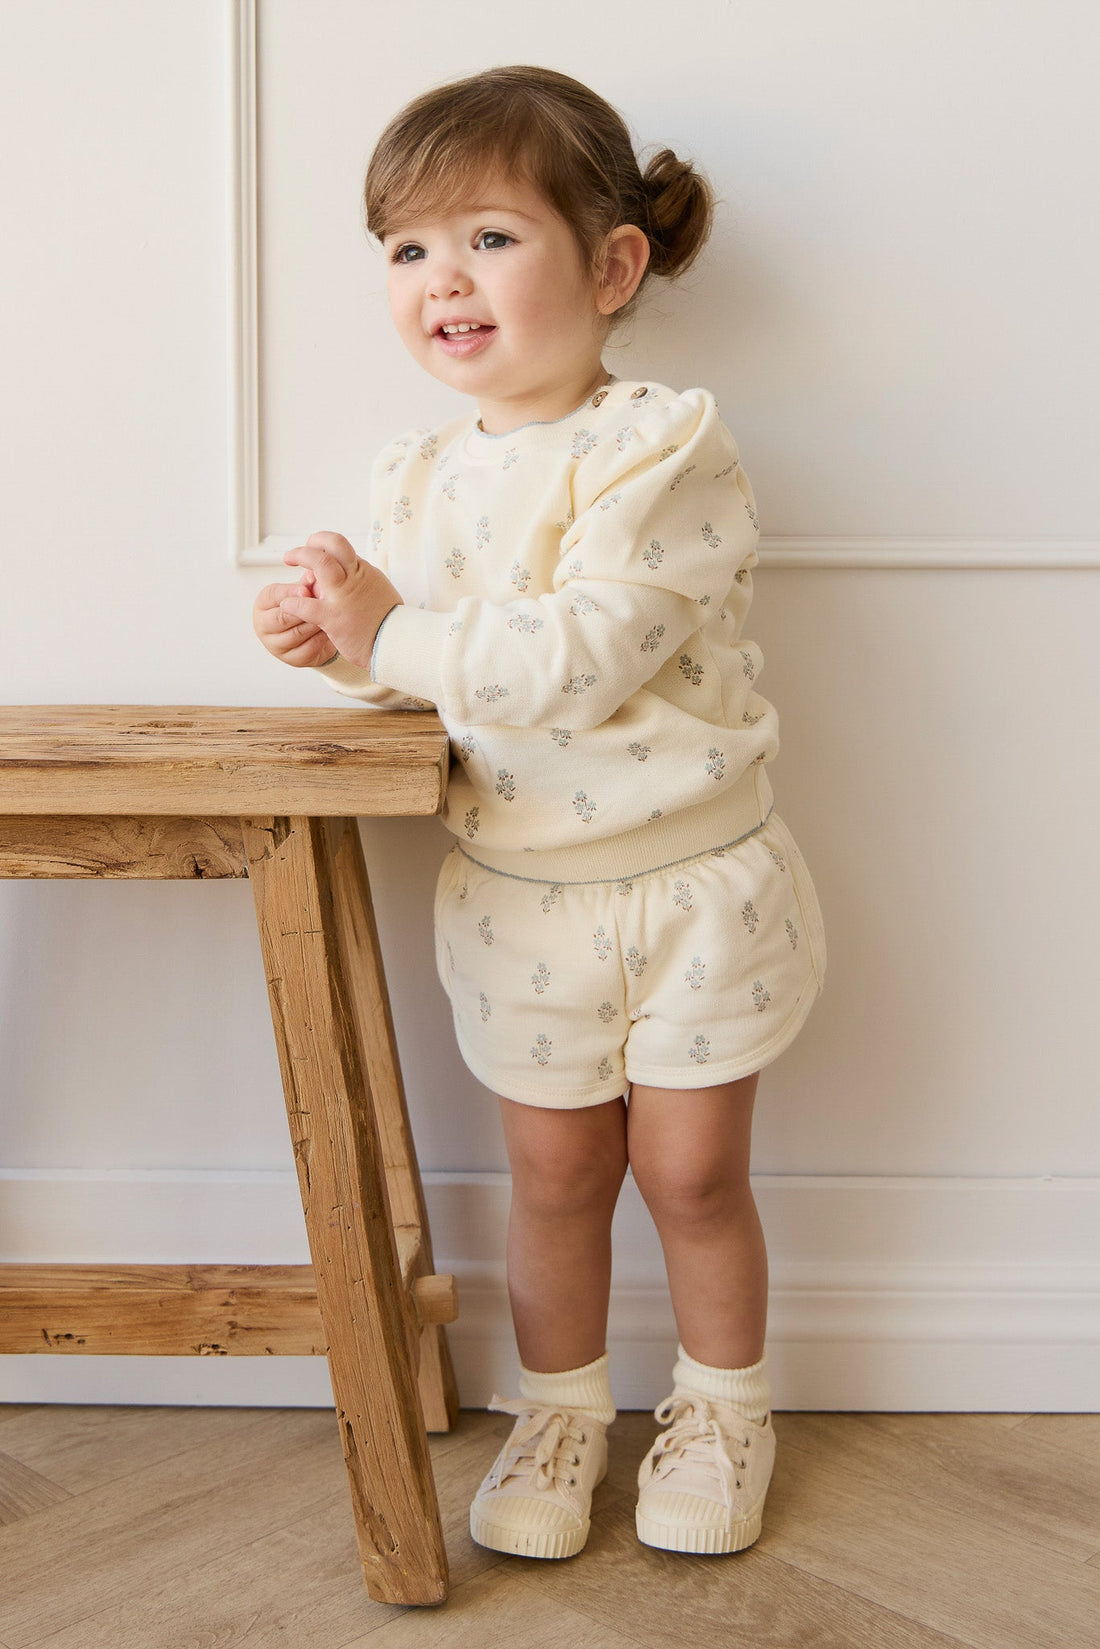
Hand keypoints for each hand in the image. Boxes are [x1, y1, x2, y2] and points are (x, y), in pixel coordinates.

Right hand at [253, 571, 339, 667]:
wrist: (311, 633)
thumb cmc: (304, 605)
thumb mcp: (303, 590)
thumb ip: (307, 583)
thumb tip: (314, 575)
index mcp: (264, 603)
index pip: (273, 595)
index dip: (290, 592)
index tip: (307, 590)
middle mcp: (264, 625)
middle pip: (281, 617)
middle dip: (303, 610)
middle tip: (321, 605)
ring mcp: (276, 645)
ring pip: (296, 634)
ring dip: (314, 623)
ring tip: (330, 615)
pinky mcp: (292, 659)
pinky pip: (309, 648)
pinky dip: (322, 638)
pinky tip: (332, 630)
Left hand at [278, 532, 402, 670]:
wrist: (397, 643)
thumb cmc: (389, 621)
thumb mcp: (379, 589)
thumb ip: (363, 579)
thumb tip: (356, 570)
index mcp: (363, 572)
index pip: (340, 546)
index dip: (323, 543)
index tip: (314, 550)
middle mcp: (354, 578)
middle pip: (332, 545)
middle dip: (309, 545)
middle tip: (293, 555)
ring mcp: (343, 596)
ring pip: (320, 563)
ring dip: (300, 557)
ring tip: (289, 563)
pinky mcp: (334, 618)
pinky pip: (306, 605)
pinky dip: (292, 604)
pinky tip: (287, 605)